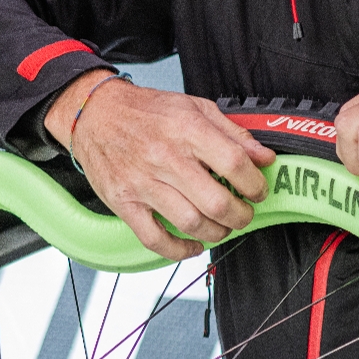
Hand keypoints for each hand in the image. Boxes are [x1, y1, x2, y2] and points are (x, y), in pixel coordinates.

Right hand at [45, 71, 275, 260]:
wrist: (95, 114)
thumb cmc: (145, 111)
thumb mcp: (195, 108)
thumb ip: (232, 133)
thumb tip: (264, 158)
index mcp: (187, 130)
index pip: (234, 164)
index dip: (254, 184)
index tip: (257, 191)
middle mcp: (166, 158)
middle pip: (216, 202)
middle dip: (240, 215)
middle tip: (243, 214)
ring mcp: (143, 183)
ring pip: (190, 224)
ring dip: (215, 233)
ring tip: (221, 227)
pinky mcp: (124, 203)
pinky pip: (154, 239)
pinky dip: (178, 250)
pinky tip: (192, 246)